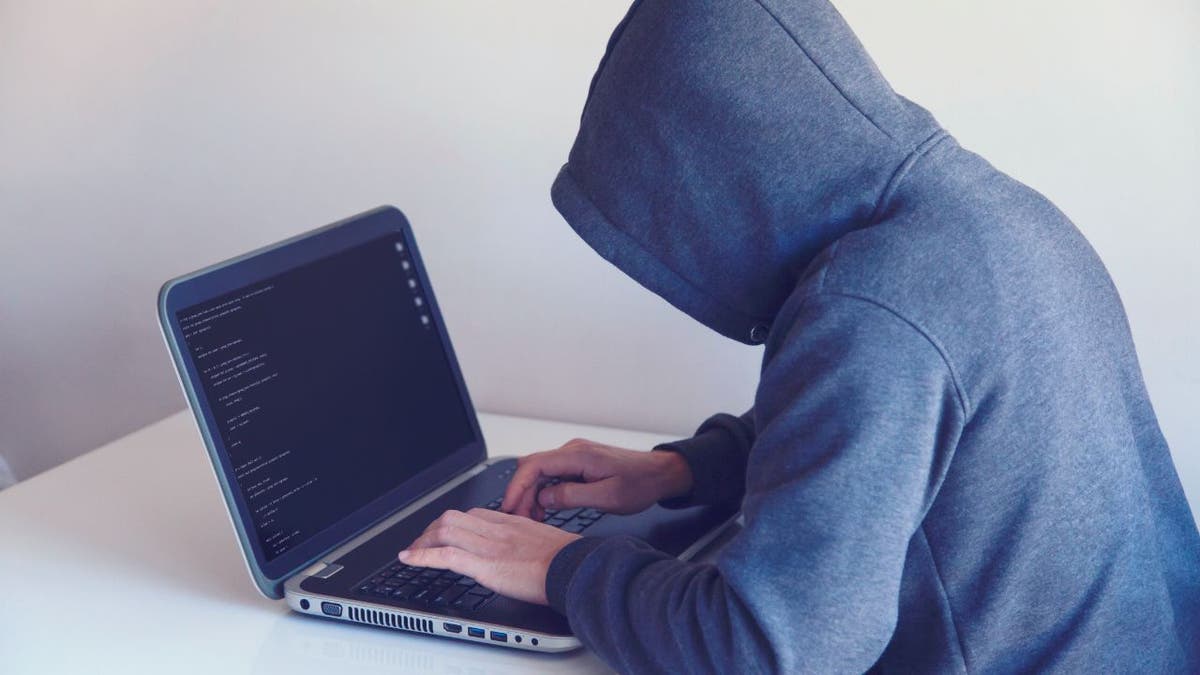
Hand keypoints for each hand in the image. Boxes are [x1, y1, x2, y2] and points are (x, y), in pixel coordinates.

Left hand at [398, 508, 578, 604]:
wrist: (576, 568)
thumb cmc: (570, 561)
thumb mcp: (549, 542)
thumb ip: (531, 543)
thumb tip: (528, 554)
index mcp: (513, 523)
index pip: (474, 515)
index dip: (453, 524)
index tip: (444, 533)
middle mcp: (498, 529)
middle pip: (454, 518)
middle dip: (432, 529)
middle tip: (422, 542)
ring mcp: (489, 545)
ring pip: (445, 531)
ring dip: (422, 541)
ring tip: (411, 552)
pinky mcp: (485, 565)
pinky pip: (446, 555)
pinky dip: (422, 556)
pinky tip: (409, 559)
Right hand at [500, 438, 692, 520]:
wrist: (660, 474)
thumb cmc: (640, 483)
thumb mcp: (608, 497)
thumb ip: (573, 496)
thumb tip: (544, 497)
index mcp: (578, 456)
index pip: (534, 465)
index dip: (517, 486)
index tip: (509, 506)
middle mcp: (573, 451)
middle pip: (532, 468)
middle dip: (520, 493)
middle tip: (519, 519)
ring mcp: (574, 457)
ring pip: (540, 473)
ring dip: (532, 495)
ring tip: (532, 519)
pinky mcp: (578, 464)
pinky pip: (552, 476)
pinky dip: (543, 492)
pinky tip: (544, 510)